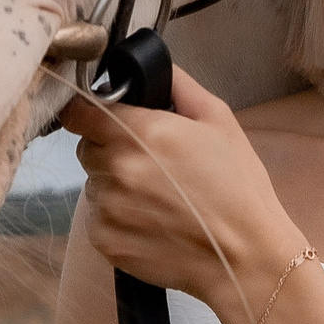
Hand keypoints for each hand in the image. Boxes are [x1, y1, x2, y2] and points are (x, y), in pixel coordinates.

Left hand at [58, 66, 305, 323]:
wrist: (245, 257)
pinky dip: (117, 219)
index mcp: (139, 132)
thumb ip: (178, 86)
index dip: (87, 112)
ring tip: (158, 198)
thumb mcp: (219, 121)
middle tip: (150, 163)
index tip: (99, 118)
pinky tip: (152, 223)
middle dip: (110, 150)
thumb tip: (151, 66)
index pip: (78, 112)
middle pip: (88, 148)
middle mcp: (116, 168)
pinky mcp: (105, 241)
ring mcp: (107, 207)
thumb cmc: (238, 188)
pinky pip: (97, 219)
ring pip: (93, 184)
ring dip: (114, 186)